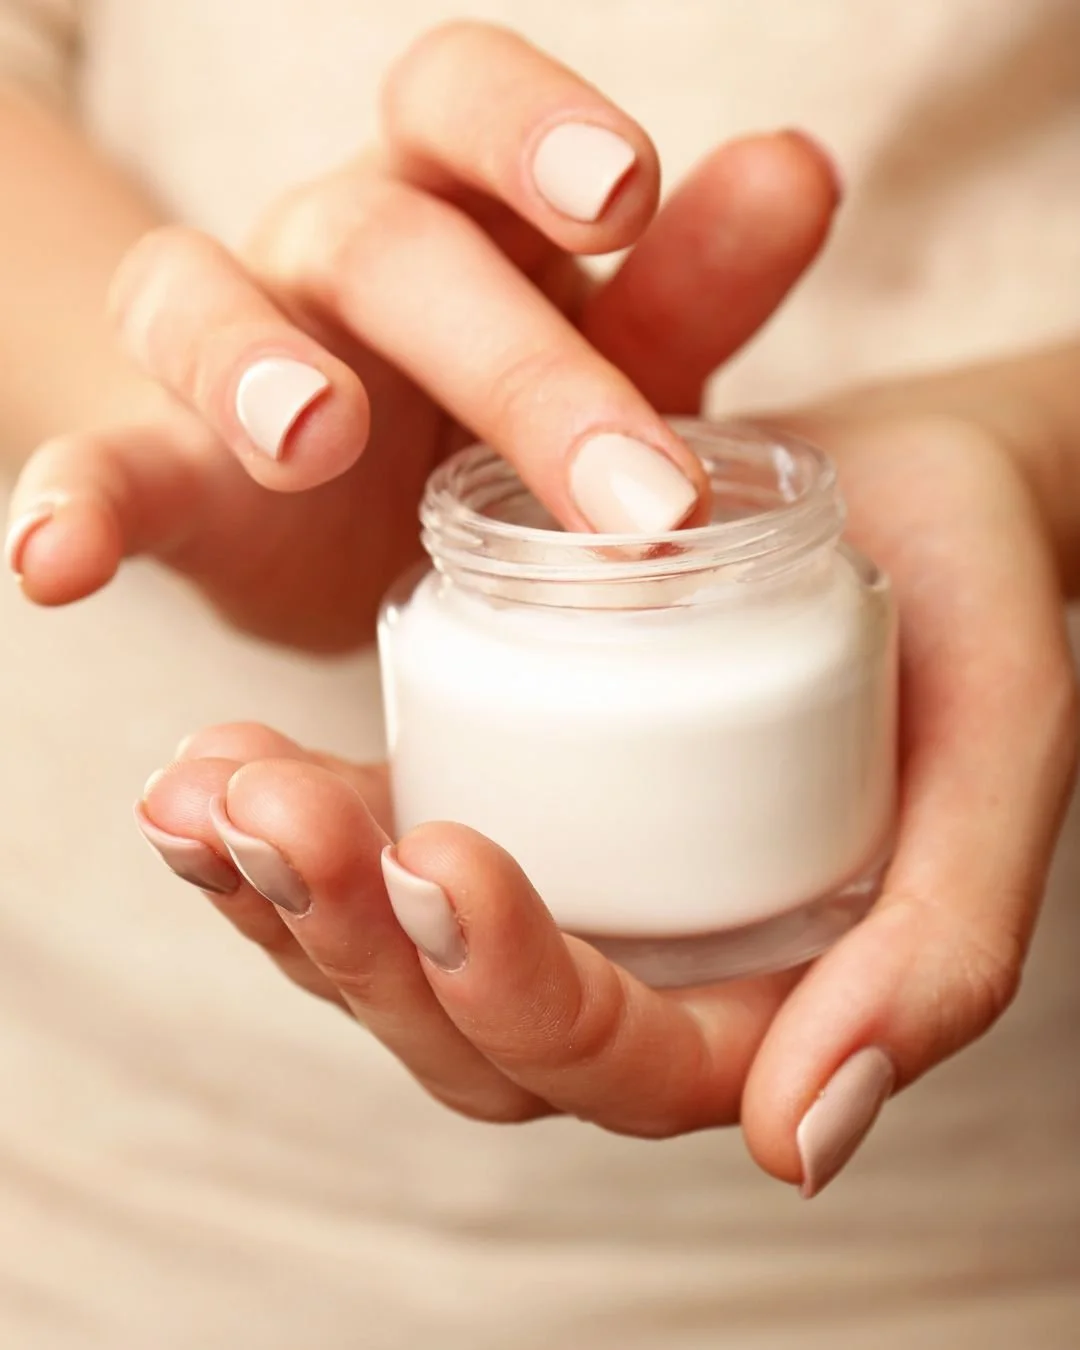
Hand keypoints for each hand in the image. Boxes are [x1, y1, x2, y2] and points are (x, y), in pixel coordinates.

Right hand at [4, 22, 836, 649]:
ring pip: (204, 305)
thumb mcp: (613, 351)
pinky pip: (101, 462)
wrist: (359, 509)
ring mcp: (232, 351)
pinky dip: (68, 504)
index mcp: (456, 204)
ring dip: (253, 365)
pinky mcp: (166, 468)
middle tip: (641, 501)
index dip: (536, 128)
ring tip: (311, 436)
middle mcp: (332, 249)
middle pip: (388, 243)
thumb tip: (799, 168)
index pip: (468, 97)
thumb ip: (694, 281)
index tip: (624, 194)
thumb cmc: (500, 414)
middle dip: (514, 364)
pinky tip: (47, 565)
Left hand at [136, 398, 1076, 1194]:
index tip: (444, 858)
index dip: (522, 991)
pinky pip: (374, 844)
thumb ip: (938, 948)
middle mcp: (645, 963)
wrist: (920, 495)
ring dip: (279, 889)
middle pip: (468, 1031)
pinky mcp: (506, 789)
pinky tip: (213, 763)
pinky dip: (281, 818)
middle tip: (262, 815)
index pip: (622, 1062)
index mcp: (763, 994)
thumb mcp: (998, 754)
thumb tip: (807, 1147)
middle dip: (351, 940)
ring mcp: (564, 883)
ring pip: (392, 954)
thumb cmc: (978, 612)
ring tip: (198, 790)